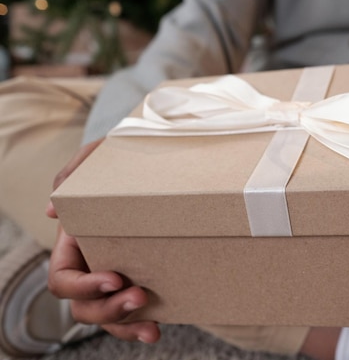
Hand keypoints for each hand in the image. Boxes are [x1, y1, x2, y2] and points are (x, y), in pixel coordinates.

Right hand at [46, 139, 160, 343]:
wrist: (158, 160)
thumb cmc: (121, 159)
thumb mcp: (96, 157)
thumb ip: (73, 175)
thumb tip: (52, 212)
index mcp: (74, 244)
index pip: (62, 279)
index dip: (82, 286)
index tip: (115, 277)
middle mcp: (91, 265)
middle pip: (83, 307)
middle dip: (108, 309)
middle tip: (140, 296)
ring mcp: (117, 275)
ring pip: (107, 317)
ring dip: (126, 326)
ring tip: (152, 328)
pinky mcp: (142, 279)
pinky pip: (134, 312)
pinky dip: (141, 324)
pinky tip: (159, 327)